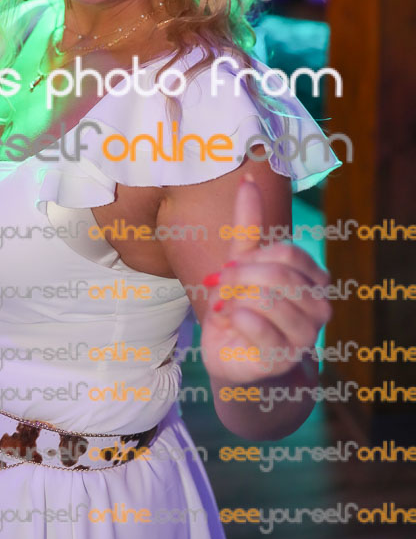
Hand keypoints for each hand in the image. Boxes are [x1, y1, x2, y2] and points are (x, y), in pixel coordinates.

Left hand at [201, 174, 331, 384]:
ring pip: (268, 299)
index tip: (231, 266)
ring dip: (235, 297)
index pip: (288, 254)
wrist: (232, 357)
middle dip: (240, 276)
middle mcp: (319, 308)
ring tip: (223, 305)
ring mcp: (305, 337)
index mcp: (314, 280)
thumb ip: (249, 225)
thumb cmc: (241, 305)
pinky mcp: (282, 359)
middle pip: (278, 275)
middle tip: (220, 285)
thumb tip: (248, 179)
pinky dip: (236, 317)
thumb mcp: (242, 262)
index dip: (253, 257)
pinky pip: (257, 327)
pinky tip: (229, 320)